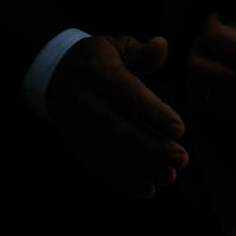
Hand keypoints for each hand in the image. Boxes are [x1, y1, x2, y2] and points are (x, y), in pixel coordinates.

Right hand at [45, 34, 188, 199]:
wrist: (53, 75)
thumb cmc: (96, 59)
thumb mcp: (115, 45)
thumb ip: (140, 51)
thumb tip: (162, 45)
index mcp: (99, 72)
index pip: (127, 94)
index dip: (153, 112)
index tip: (180, 129)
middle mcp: (86, 102)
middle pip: (119, 130)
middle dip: (152, 148)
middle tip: (182, 158)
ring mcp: (79, 126)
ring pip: (110, 153)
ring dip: (142, 168)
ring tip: (170, 175)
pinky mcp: (77, 144)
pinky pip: (99, 165)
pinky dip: (123, 180)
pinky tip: (148, 189)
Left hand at [186, 10, 235, 122]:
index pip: (211, 38)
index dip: (210, 21)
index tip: (218, 17)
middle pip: (195, 63)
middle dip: (200, 43)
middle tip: (214, 34)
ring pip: (194, 83)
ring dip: (201, 60)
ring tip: (218, 50)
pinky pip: (203, 97)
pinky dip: (205, 79)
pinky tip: (220, 65)